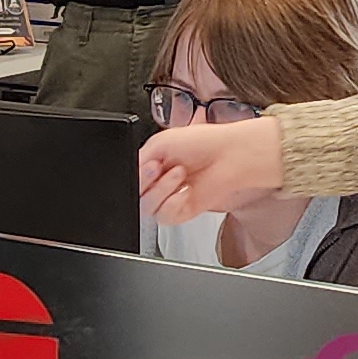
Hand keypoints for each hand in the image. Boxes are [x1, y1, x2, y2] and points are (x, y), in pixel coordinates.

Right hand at [137, 113, 289, 223]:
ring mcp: (172, 198)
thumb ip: (138, 161)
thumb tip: (128, 175)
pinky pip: (164, 216)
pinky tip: (184, 191)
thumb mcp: (160, 142)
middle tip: (161, 169)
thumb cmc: (204, 143)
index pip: (131, 180)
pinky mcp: (183, 211)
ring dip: (161, 191)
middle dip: (147, 183)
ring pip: (148, 208)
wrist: (230, 156)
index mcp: (155, 165)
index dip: (136, 176)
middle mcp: (162, 182)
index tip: (150, 165)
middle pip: (136, 196)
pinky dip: (171, 203)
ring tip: (179, 175)